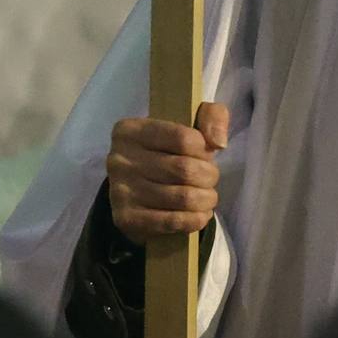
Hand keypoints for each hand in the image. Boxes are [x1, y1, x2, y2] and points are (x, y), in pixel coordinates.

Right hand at [104, 101, 229, 239]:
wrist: (136, 189)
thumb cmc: (167, 150)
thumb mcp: (189, 121)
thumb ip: (212, 116)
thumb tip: (218, 142)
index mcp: (131, 130)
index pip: (183, 138)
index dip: (203, 150)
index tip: (205, 155)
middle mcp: (119, 159)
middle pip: (184, 169)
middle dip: (208, 177)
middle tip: (210, 180)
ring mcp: (120, 191)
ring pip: (182, 197)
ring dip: (205, 199)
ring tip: (208, 197)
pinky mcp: (125, 218)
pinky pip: (171, 221)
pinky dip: (194, 219)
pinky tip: (200, 214)